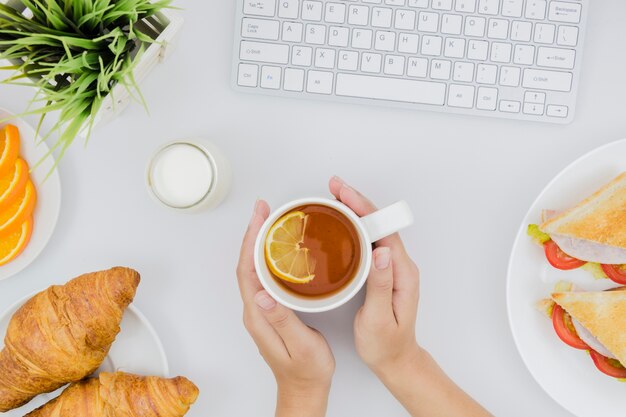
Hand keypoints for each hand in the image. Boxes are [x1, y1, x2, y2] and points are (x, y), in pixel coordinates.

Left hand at [237, 200, 334, 416]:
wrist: (305, 389)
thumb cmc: (306, 371)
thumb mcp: (300, 345)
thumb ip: (282, 319)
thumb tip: (263, 293)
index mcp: (259, 315)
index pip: (248, 270)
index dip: (251, 240)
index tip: (259, 217)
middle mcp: (256, 310)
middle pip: (247, 263)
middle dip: (253, 233)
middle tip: (264, 210)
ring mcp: (262, 309)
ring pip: (255, 268)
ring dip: (259, 242)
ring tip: (270, 221)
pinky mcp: (271, 309)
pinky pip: (265, 276)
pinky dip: (269, 256)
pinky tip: (279, 249)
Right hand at [329, 176, 420, 375]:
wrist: (395, 360)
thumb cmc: (386, 345)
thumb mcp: (379, 319)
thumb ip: (381, 285)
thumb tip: (381, 252)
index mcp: (402, 273)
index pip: (383, 230)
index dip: (364, 208)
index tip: (345, 194)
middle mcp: (400, 265)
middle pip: (378, 223)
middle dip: (356, 201)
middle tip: (333, 187)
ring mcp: (392, 267)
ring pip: (373, 229)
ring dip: (354, 211)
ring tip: (333, 197)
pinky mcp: (382, 272)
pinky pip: (368, 241)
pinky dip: (353, 226)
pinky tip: (340, 223)